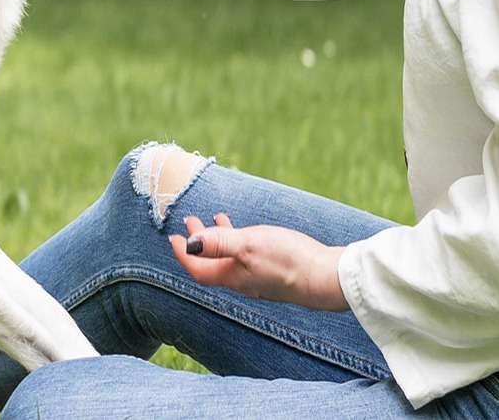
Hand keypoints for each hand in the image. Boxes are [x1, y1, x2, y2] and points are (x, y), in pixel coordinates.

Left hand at [168, 211, 347, 310]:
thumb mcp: (248, 244)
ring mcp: (258, 278)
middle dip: (198, 242)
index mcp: (232, 276)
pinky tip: (248, 231)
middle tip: (189, 220)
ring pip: (229, 259)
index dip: (183, 254)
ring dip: (218, 239)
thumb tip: (190, 244)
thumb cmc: (286, 259)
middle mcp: (242, 281)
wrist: (325, 278)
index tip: (173, 237)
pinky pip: (246, 257)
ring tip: (215, 218)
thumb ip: (219, 243)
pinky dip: (238, 241)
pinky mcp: (274, 272)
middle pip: (212, 264)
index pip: (199, 269)